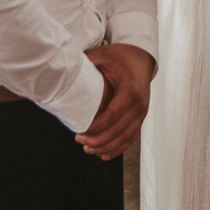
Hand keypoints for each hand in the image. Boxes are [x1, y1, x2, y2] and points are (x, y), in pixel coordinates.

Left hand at [76, 44, 155, 159]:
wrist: (142, 58)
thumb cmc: (124, 57)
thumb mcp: (104, 54)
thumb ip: (88, 61)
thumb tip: (67, 67)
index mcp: (131, 89)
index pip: (114, 115)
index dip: (97, 127)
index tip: (82, 131)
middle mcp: (140, 104)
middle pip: (119, 130)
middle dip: (99, 140)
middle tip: (80, 140)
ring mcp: (142, 112)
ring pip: (126, 138)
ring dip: (107, 147)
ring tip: (88, 148)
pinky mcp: (140, 117)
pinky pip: (131, 138)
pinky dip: (118, 149)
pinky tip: (104, 154)